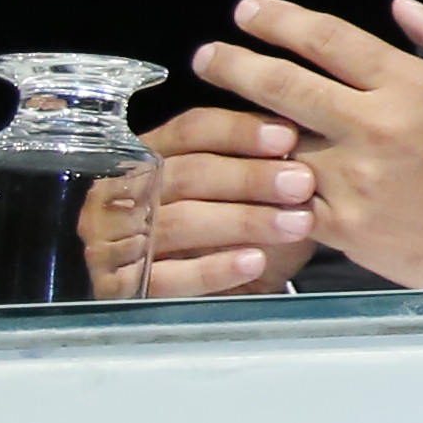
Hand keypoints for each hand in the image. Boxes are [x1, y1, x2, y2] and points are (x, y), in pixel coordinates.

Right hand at [125, 105, 321, 296]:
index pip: (191, 130)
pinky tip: (254, 261)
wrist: (217, 293)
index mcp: (155, 155)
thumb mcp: (252, 192)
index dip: (240, 132)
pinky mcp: (124, 286)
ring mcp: (117, 240)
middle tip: (302, 183)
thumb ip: (266, 164)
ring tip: (296, 223)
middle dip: (250, 177)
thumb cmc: (237, 231)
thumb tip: (304, 141)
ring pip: (180, 222)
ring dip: (243, 220)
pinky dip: (214, 268)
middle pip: (187, 174)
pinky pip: (167, 276)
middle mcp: (128, 193)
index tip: (288, 138)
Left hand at [187, 0, 422, 290]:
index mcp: (412, 87)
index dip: (280, 19)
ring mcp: (355, 179)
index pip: (329, 40)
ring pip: (274, 145)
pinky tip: (235, 179)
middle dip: (234, 65)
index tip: (248, 11)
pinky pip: (286, 202)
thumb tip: (402, 6)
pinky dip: (258, 189)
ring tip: (208, 118)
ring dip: (236, 128)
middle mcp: (375, 127)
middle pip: (283, 85)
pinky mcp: (346, 227)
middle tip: (206, 55)